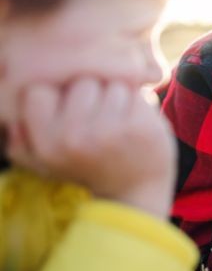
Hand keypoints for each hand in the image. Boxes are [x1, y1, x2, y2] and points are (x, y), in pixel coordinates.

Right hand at [6, 78, 176, 217]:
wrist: (135, 189)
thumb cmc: (88, 167)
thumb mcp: (47, 162)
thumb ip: (24, 141)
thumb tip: (13, 121)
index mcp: (46, 143)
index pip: (39, 90)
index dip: (57, 95)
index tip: (71, 109)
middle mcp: (74, 137)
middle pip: (81, 81)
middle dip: (93, 92)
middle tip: (100, 118)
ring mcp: (109, 131)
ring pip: (112, 83)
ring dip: (119, 96)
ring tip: (119, 120)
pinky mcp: (139, 126)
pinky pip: (137, 93)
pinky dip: (139, 102)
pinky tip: (136, 122)